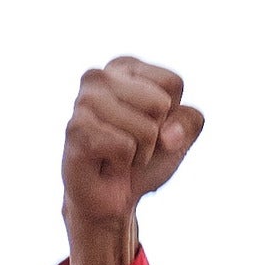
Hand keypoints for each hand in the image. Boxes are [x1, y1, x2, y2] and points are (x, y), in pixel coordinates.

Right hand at [63, 60, 205, 264]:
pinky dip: (123, 163)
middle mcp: (99, 76)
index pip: (173, 83)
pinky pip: (126, 147)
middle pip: (161, 103)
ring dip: (140, 152)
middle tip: (132, 144)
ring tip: (119, 154)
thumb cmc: (145, 158)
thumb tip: (167, 134)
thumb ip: (190, 121)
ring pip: (146, 128)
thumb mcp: (180, 135)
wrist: (112, 197)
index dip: (171, 114)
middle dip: (156, 134)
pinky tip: (105, 163)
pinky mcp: (75, 130)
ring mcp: (83, 101)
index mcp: (125, 67)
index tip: (150, 125)